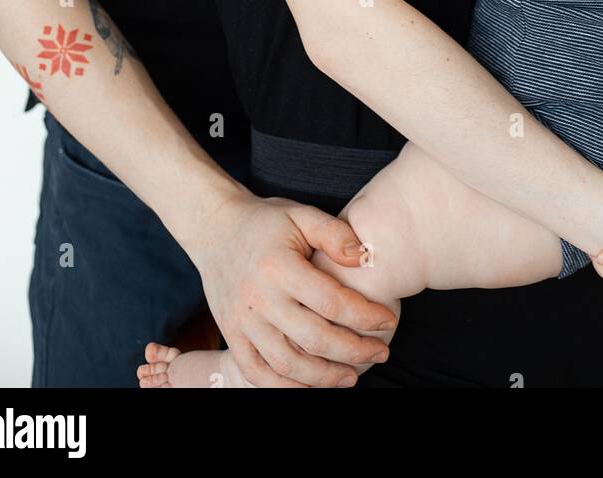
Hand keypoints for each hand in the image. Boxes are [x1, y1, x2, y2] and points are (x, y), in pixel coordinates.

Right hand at [189, 187, 396, 386]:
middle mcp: (258, 298)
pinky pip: (257, 372)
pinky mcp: (230, 335)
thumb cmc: (265, 221)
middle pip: (314, 338)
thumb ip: (334, 233)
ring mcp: (241, 321)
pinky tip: (311, 385)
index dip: (364, 316)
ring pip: (287, 363)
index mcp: (279, 267)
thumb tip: (364, 257)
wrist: (214, 228)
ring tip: (352, 377)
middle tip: (380, 353)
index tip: (388, 321)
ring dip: (324, 377)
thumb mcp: (300, 214)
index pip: (331, 302)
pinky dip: (285, 386)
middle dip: (354, 351)